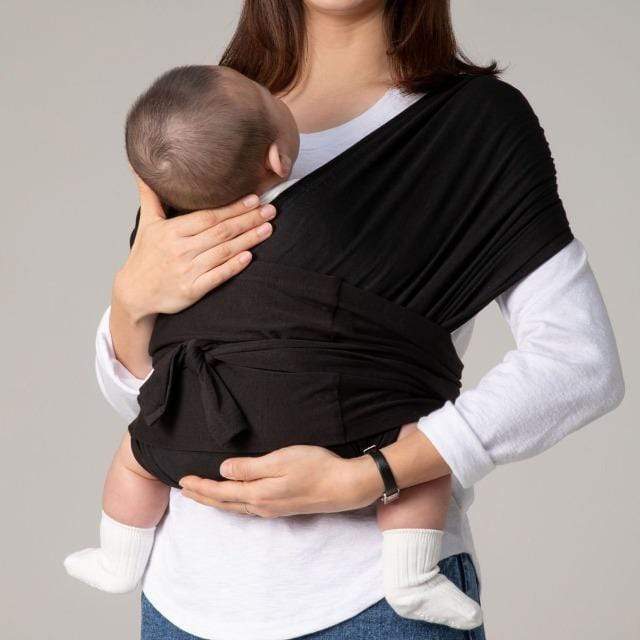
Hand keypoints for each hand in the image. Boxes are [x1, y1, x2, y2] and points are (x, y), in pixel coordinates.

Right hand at [113, 177, 276, 321]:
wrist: (135, 293)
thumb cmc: (144, 257)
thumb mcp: (147, 223)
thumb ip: (150, 196)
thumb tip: (140, 168)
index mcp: (171, 231)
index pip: (208, 216)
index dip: (232, 207)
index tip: (254, 198)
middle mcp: (180, 249)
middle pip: (220, 232)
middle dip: (248, 220)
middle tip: (271, 210)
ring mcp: (187, 270)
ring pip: (223, 252)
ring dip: (248, 240)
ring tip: (268, 229)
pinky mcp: (192, 290)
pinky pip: (217, 276)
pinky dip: (234, 266)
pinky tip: (249, 257)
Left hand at [179, 445, 384, 517]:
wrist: (345, 486)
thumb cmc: (315, 468)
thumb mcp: (280, 460)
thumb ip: (250, 467)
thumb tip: (223, 470)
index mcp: (258, 494)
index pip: (221, 492)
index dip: (200, 487)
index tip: (183, 481)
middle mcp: (261, 506)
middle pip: (224, 503)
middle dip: (203, 496)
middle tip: (185, 490)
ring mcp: (272, 510)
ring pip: (235, 507)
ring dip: (216, 501)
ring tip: (203, 495)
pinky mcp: (282, 508)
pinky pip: (247, 508)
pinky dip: (232, 503)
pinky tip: (234, 500)